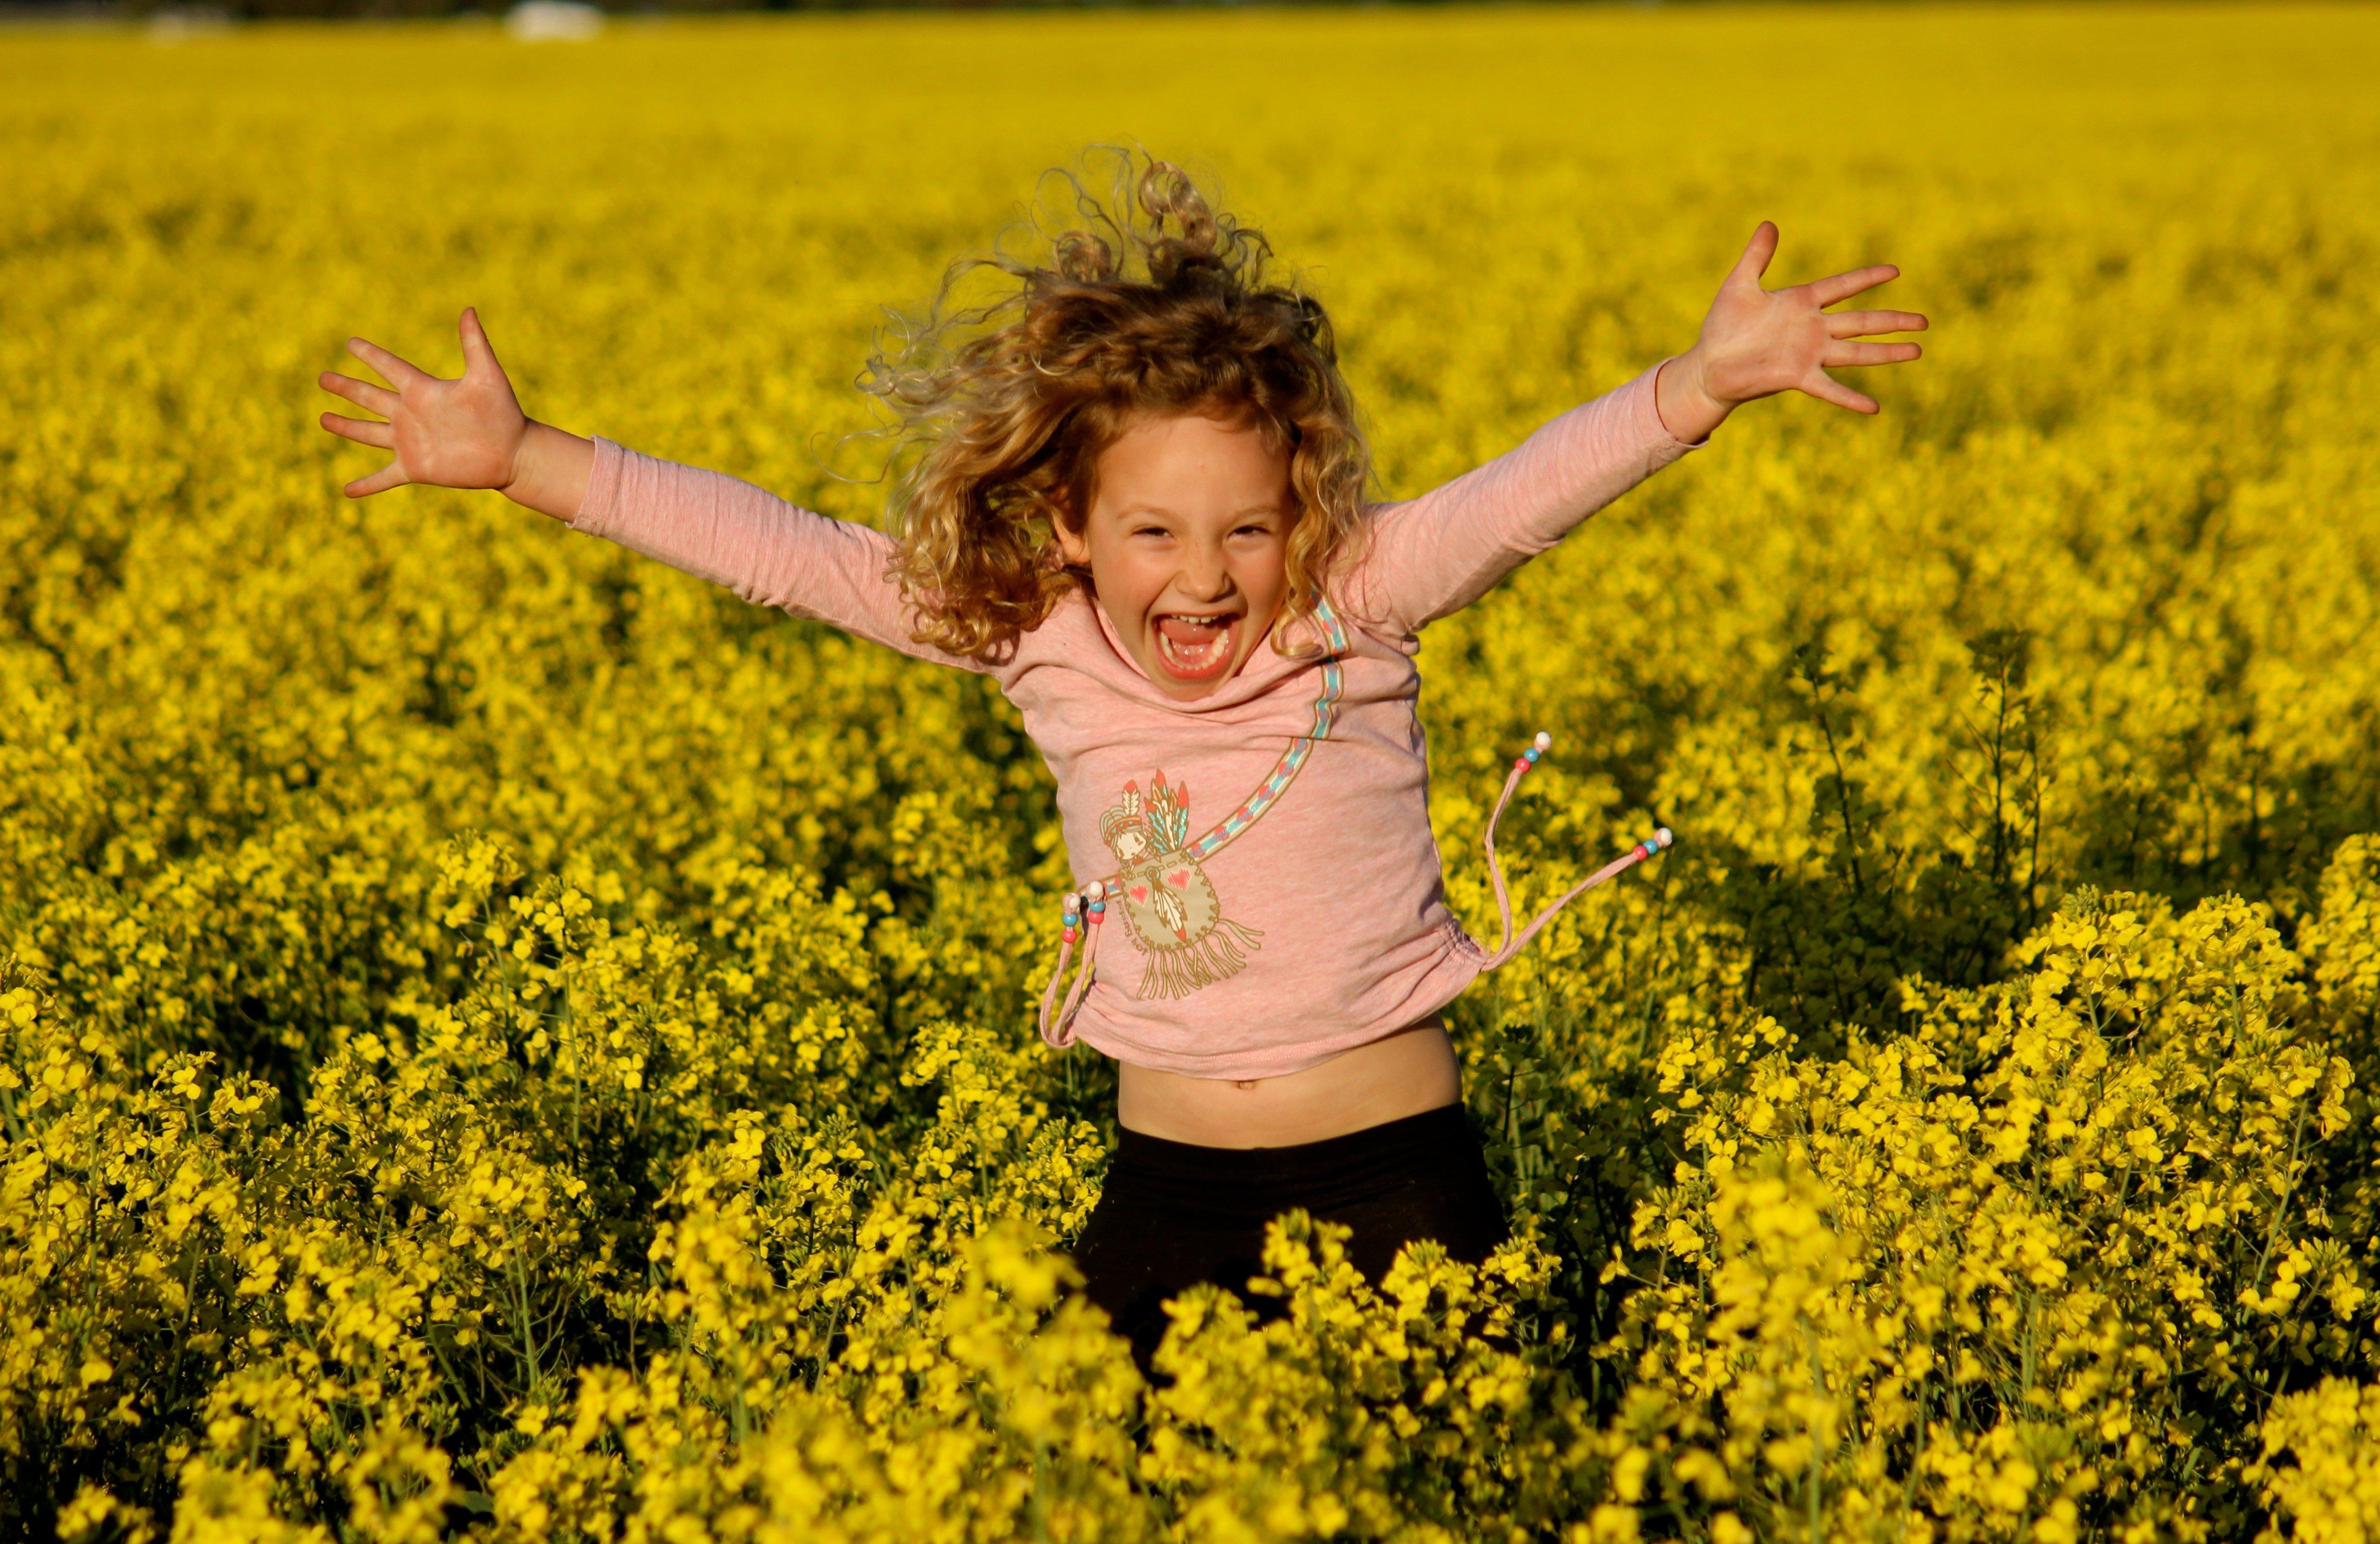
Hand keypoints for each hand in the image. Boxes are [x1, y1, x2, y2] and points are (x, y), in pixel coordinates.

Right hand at [318, 308, 592, 517]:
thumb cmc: (503, 413)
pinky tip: (347, 491)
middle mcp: (411, 414)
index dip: (370, 355)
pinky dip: (366, 485)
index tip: (350, 343)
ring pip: (368, 433)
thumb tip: (468, 309)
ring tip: (323, 419)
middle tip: (323, 377)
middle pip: (369, 397)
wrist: (513, 453)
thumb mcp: (486, 376)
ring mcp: (411, 442)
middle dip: (346, 387)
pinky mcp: (416, 469)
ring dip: (346, 427)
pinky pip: (384, 478)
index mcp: (423, 391)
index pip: (389, 367)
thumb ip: (474, 344)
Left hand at [1654, 222, 1927, 443]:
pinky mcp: (1796, 377)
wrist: (1708, 364)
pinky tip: (1875, 407)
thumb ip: (1757, 256)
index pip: (1842, 286)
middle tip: (1925, 321)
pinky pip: (1829, 389)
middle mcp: (1812, 328)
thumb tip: (1770, 224)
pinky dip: (1850, 398)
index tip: (1895, 270)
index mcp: (1801, 302)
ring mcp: (1807, 354)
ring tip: (1917, 351)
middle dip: (1893, 320)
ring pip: (1856, 351)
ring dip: (1886, 352)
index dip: (1867, 277)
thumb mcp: (1739, 284)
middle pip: (1861, 321)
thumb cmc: (1723, 325)